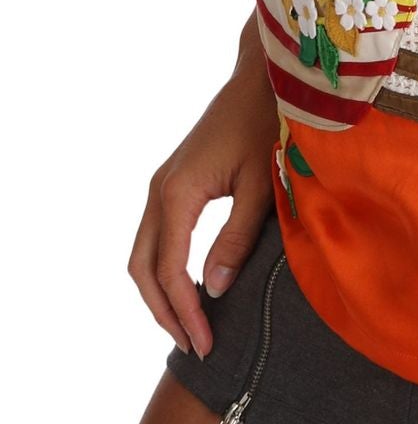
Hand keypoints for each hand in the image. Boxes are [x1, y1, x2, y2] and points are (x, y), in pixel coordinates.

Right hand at [127, 59, 278, 358]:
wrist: (262, 78)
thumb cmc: (268, 124)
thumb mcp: (261, 183)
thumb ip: (238, 237)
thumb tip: (215, 291)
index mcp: (179, 193)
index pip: (170, 270)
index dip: (185, 311)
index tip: (207, 342)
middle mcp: (160, 191)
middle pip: (143, 268)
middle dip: (165, 311)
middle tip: (196, 345)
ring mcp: (162, 185)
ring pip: (144, 254)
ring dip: (161, 293)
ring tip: (192, 326)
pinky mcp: (174, 182)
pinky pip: (156, 237)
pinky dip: (165, 269)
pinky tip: (193, 287)